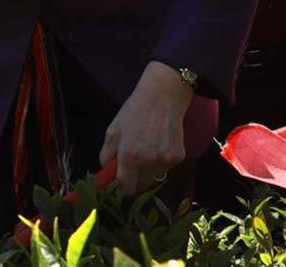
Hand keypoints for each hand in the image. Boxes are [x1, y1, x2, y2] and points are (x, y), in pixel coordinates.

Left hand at [99, 61, 192, 196]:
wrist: (163, 96)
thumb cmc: (134, 112)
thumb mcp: (113, 130)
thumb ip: (106, 155)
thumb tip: (106, 173)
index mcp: (129, 155)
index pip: (125, 187)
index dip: (120, 190)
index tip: (118, 188)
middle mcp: (149, 161)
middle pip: (140, 186)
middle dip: (134, 180)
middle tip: (131, 166)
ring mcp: (166, 160)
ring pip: (153, 177)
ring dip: (147, 171)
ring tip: (146, 149)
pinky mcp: (179, 157)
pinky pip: (165, 168)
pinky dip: (160, 162)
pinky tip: (158, 145)